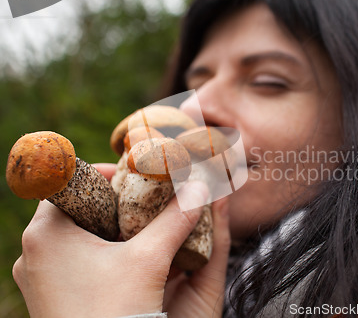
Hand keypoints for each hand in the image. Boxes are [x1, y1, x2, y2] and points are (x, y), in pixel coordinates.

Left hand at [12, 163, 230, 317]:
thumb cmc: (116, 313)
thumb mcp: (150, 259)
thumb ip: (176, 218)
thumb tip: (202, 187)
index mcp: (46, 232)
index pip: (76, 182)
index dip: (111, 175)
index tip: (138, 178)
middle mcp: (34, 251)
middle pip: (79, 208)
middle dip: (115, 203)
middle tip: (146, 203)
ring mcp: (39, 275)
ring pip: (76, 235)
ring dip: (109, 228)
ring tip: (141, 231)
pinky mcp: (49, 295)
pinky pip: (72, 259)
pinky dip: (99, 252)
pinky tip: (126, 260)